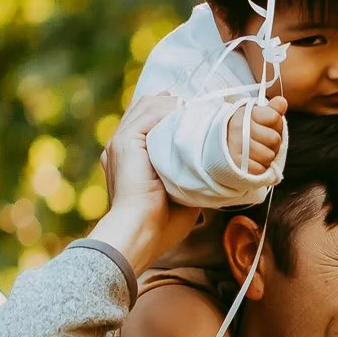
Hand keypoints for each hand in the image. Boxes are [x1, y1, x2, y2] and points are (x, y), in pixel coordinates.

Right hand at [90, 94, 196, 271]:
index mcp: (131, 158)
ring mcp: (120, 142)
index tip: (203, 115)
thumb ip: (193, 177)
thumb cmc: (161, 225)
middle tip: (207, 108)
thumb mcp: (182, 195)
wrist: (141, 232)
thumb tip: (216, 170)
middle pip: (149, 107)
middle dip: (178, 104)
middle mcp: (123, 146)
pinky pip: (149, 113)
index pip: (150, 121)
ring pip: (149, 105)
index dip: (175, 113)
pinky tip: (190, 115)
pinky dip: (171, 110)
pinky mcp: (124, 141)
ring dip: (177, 105)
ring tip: (201, 111)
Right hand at [227, 95, 285, 173]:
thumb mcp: (257, 116)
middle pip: (274, 138)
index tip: (266, 124)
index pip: (274, 117)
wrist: (221, 148)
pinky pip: (261, 168)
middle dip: (273, 142)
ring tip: (257, 151)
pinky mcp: (237, 165)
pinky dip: (260, 167)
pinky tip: (252, 161)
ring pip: (269, 155)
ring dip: (267, 155)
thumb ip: (272, 109)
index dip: (276, 123)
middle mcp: (239, 129)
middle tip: (262, 141)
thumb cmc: (245, 130)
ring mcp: (237, 147)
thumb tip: (282, 101)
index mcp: (245, 114)